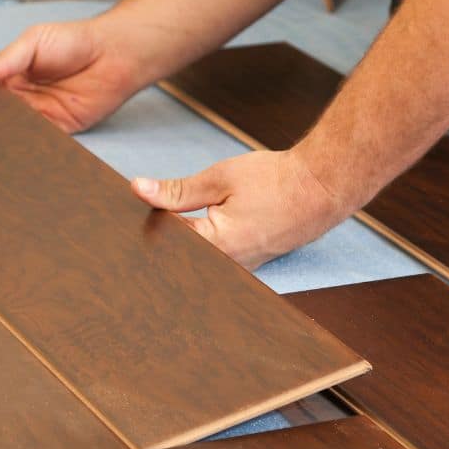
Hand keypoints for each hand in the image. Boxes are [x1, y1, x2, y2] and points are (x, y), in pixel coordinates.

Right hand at [0, 19, 144, 132]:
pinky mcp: (59, 130)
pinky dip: (30, 144)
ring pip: (16, 131)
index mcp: (11, 76)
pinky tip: (18, 145)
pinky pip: (40, 141)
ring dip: (6, 136)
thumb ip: (4, 60)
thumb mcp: (32, 42)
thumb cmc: (74, 41)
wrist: (113, 54)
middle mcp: (22, 98)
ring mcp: (40, 115)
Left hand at [131, 150, 352, 268]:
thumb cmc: (276, 181)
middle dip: (159, 242)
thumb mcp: (220, 178)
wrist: (322, 188)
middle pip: (178, 261)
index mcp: (214, 247)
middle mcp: (226, 267)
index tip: (127, 215)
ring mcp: (240, 270)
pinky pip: (216, 262)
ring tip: (170, 226)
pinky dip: (202, 248)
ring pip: (197, 264)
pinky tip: (196, 231)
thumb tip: (138, 190)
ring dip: (181, 247)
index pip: (163, 243)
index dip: (144, 226)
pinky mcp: (249, 265)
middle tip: (140, 226)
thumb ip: (176, 190)